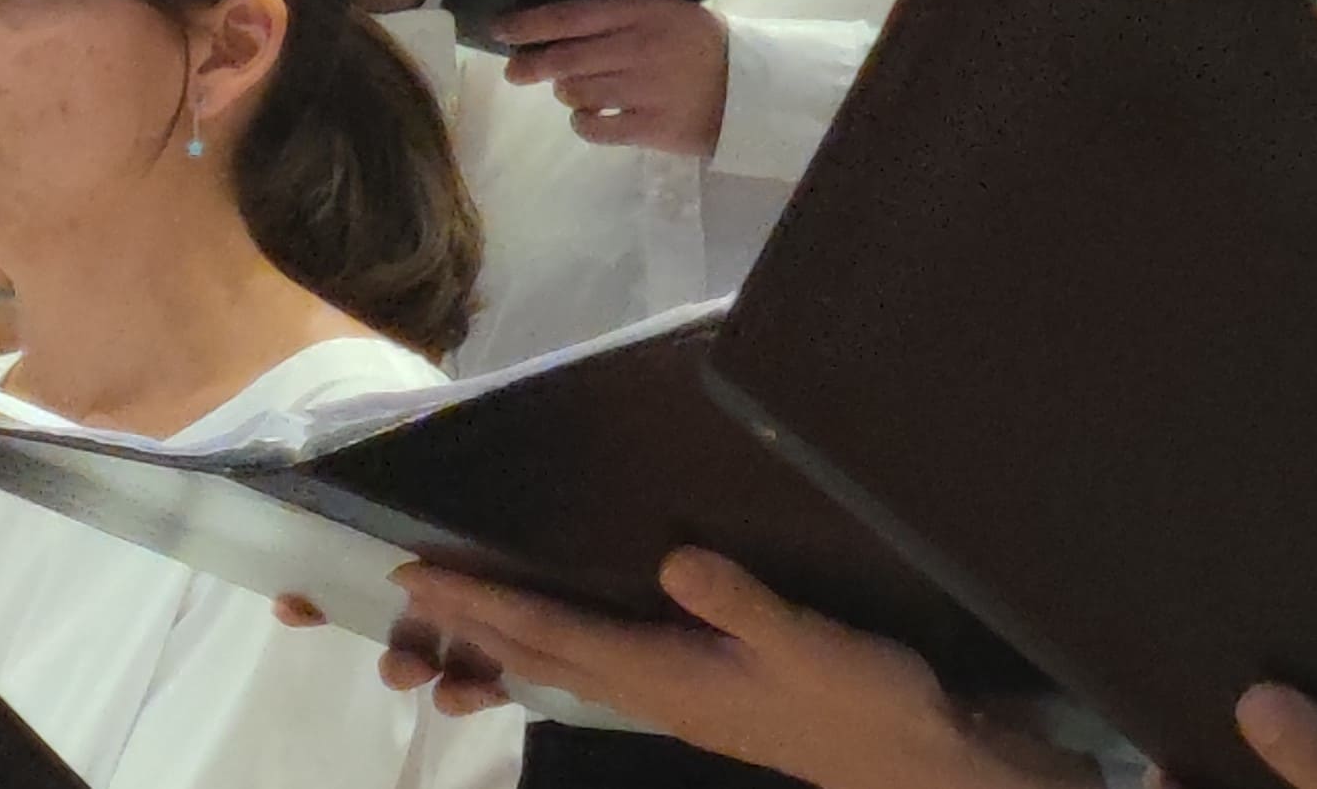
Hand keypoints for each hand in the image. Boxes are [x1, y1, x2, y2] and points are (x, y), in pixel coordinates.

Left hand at [378, 551, 1088, 786]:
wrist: (909, 758)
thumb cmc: (862, 697)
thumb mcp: (809, 639)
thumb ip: (740, 600)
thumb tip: (671, 558)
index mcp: (666, 675)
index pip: (551, 633)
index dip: (481, 603)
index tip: (418, 574)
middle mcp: (653, 694)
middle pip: (539, 655)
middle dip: (470, 620)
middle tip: (408, 587)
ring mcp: (673, 703)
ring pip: (564, 671)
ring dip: (505, 642)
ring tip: (456, 619)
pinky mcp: (697, 702)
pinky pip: (600, 673)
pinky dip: (559, 652)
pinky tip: (560, 642)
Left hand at [491, 0, 728, 156]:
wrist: (749, 88)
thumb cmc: (700, 45)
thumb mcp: (663, 13)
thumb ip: (614, 19)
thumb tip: (553, 32)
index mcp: (641, 11)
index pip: (571, 15)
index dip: (530, 24)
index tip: (500, 29)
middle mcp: (637, 47)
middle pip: (564, 58)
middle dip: (531, 65)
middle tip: (515, 72)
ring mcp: (643, 89)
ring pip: (575, 93)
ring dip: (567, 93)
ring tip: (579, 92)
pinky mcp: (649, 127)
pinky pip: (594, 127)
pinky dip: (584, 123)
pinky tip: (591, 117)